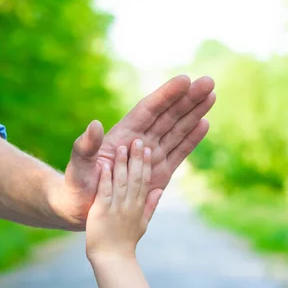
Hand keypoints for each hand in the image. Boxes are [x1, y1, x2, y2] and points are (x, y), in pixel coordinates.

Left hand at [52, 75, 214, 229]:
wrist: (81, 208)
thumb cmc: (76, 185)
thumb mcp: (78, 165)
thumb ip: (85, 147)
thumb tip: (95, 125)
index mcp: (123, 135)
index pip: (149, 110)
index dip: (166, 95)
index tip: (184, 80)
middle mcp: (140, 141)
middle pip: (168, 115)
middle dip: (188, 98)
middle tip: (208, 81)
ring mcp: (150, 155)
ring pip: (177, 129)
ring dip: (194, 113)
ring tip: (211, 95)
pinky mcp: (159, 172)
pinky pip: (179, 151)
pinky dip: (192, 138)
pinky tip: (205, 123)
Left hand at [86, 139, 161, 259]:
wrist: (111, 260)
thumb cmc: (125, 242)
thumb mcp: (142, 223)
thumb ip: (150, 205)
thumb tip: (160, 190)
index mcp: (139, 206)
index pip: (146, 180)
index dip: (146, 163)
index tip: (147, 147)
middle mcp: (130, 205)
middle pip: (136, 178)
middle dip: (137, 158)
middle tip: (138, 140)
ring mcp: (117, 208)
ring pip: (122, 182)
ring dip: (122, 164)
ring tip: (123, 146)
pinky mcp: (102, 212)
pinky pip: (105, 192)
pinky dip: (105, 178)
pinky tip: (104, 165)